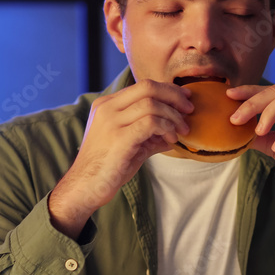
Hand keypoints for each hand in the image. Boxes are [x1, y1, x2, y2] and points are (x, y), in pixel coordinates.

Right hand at [48, 80, 192, 237]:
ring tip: (181, 131)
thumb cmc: (108, 168)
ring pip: (152, 104)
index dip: (168, 90)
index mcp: (107, 105)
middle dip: (174, 96)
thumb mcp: (130, 145)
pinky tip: (170, 139)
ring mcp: (111, 122)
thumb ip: (150, 135)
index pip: (143, 85)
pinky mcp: (119, 138)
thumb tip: (174, 132)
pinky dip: (166, 128)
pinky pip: (151, 122)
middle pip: (148, 87)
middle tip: (189, 110)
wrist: (85, 188)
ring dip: (173, 116)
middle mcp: (107, 108)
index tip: (185, 99)